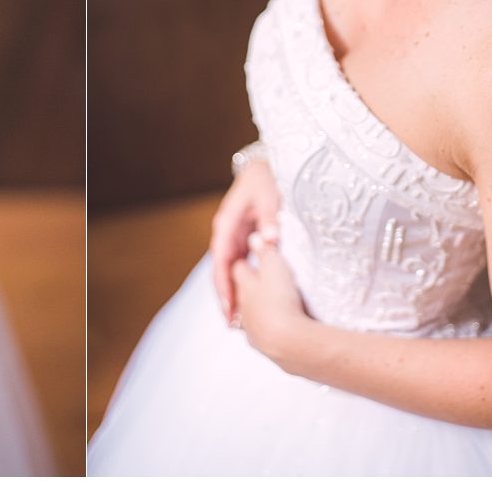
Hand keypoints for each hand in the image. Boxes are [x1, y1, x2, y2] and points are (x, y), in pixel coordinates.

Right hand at [210, 159, 279, 323]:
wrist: (263, 168)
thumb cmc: (266, 180)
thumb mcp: (269, 196)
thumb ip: (268, 218)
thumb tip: (268, 240)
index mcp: (227, 223)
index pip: (222, 259)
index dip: (224, 284)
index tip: (229, 305)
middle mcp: (225, 232)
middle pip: (221, 269)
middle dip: (224, 296)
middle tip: (231, 323)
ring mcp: (232, 236)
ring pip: (228, 270)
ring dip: (230, 292)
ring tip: (236, 319)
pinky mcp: (241, 238)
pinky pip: (237, 264)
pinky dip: (239, 282)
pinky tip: (245, 300)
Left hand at [232, 235, 311, 370]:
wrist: (287, 341)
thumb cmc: (280, 298)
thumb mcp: (275, 266)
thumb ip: (265, 250)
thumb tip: (255, 236)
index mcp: (245, 285)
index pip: (238, 269)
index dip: (243, 262)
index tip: (247, 259)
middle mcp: (243, 307)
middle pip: (239, 294)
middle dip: (244, 288)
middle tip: (253, 283)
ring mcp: (251, 329)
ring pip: (245, 317)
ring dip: (252, 311)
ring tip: (261, 309)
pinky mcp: (263, 346)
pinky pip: (260, 335)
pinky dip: (263, 330)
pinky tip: (270, 332)